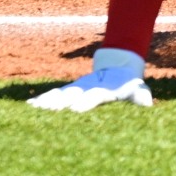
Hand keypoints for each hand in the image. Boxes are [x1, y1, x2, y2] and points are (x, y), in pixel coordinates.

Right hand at [28, 48, 151, 111]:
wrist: (117, 66)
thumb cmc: (128, 84)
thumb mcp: (136, 88)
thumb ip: (140, 96)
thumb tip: (146, 103)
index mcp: (104, 89)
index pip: (94, 95)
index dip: (85, 101)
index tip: (75, 108)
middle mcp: (87, 88)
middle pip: (71, 94)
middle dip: (60, 102)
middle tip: (47, 110)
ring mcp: (76, 89)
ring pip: (59, 94)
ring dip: (47, 102)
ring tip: (33, 108)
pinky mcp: (69, 92)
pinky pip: (55, 96)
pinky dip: (43, 100)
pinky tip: (29, 106)